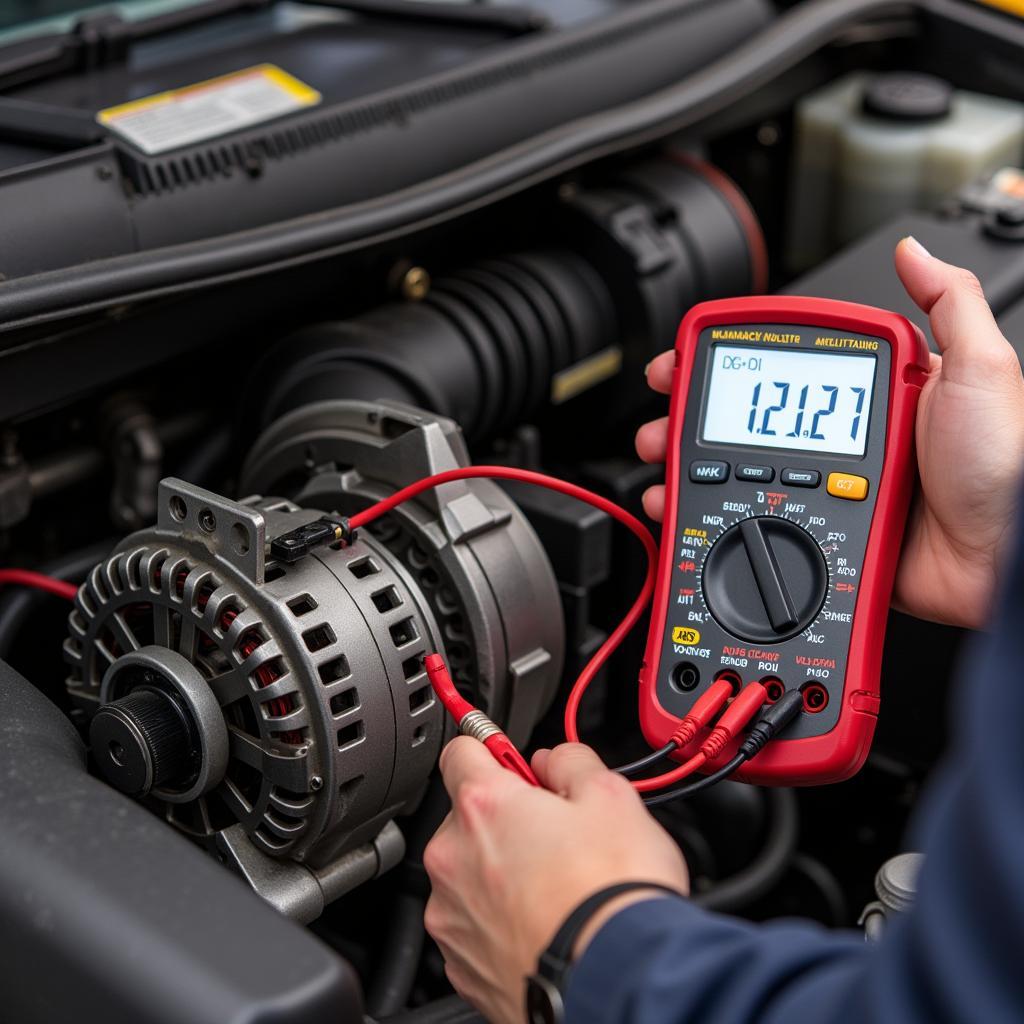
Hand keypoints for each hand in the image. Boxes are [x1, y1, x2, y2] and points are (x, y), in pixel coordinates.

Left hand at [423, 739, 687, 1023]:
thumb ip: (571, 762)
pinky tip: (543, 924)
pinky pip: (473, 925)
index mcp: (484, 805)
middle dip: (506, 818)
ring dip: (501, 872)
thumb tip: (555, 761)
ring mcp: (452, 916)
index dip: (491, 749)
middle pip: (467, 816)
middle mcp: (453, 858)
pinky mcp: (460, 965)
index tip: (507, 758)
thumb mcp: (611, 796)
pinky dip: (500, 922)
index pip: (461, 749)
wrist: (615, 982)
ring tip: (556, 888)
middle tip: (556, 835)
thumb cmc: (612, 896)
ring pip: (469, 873)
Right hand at [637, 238, 1023, 628]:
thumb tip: (915, 252)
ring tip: (663, 458)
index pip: (789, 371)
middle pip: (752, 424)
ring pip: (744, 473)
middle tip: (664, 416)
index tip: (692, 360)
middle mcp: (849, 442)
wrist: (1005, 558)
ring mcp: (833, 491)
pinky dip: (718, 518)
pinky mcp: (827, 534)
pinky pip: (762, 522)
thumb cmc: (1005, 465)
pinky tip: (690, 510)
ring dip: (692, 465)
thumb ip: (948, 305)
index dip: (735, 364)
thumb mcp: (981, 369)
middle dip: (695, 416)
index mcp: (877, 397)